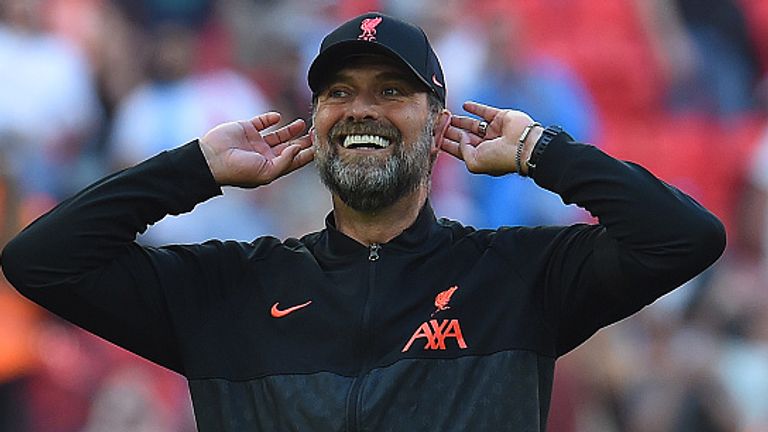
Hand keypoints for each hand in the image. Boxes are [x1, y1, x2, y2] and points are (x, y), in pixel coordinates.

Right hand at [199, 112, 314, 186]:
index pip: (294, 160)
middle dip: (303, 141)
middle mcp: (265, 155)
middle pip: (289, 146)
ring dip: (291, 129)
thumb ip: (285, 161)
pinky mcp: (247, 129)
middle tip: (316, 132)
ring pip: (278, 134)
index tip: (321, 145)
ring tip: (303, 123)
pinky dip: (270, 119)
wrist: (211, 159)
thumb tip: (297, 148)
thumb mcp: (266, 172)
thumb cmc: (238, 170)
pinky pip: (261, 122)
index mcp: (271, 167)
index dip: (308, 154)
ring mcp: (256, 142)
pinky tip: (277, 117)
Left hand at [442, 101, 541, 175]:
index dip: (447, 144)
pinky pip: (485, 111)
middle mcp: (487, 145)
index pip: (460, 150)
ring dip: (460, 120)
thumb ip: (462, 150)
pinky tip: (465, 105)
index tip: (434, 138)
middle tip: (437, 124)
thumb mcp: (474, 162)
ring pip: (472, 124)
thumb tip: (461, 136)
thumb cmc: (500, 159)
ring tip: (447, 116)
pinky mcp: (500, 117)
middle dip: (451, 131)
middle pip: (464, 136)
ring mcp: (494, 131)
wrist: (524, 146)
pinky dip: (475, 108)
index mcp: (481, 157)